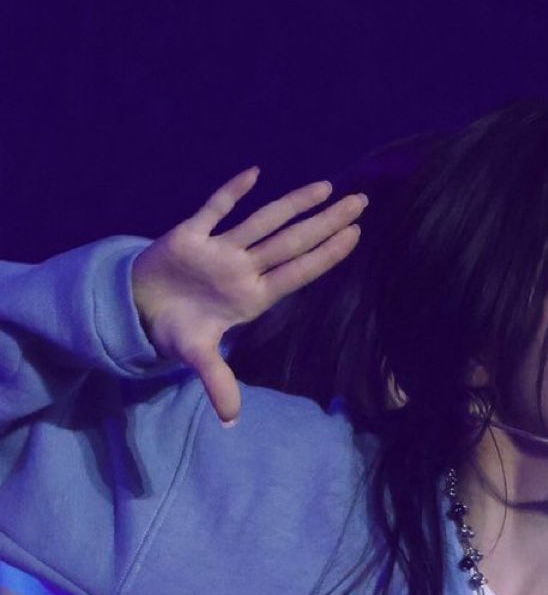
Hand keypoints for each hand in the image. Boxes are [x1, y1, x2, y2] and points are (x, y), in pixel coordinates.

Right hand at [131, 168, 366, 422]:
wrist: (138, 308)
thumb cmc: (177, 329)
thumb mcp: (196, 357)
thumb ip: (217, 383)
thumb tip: (231, 420)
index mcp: (251, 297)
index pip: (297, 273)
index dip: (325, 256)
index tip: (355, 235)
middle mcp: (242, 269)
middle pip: (291, 242)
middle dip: (325, 222)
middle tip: (361, 202)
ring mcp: (219, 250)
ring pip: (263, 221)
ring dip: (293, 204)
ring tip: (327, 186)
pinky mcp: (189, 234)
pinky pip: (213, 209)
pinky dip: (231, 192)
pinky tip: (255, 173)